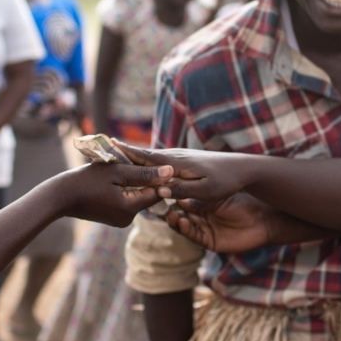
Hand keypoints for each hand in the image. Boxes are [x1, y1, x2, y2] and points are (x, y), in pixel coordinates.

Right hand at [53, 161, 175, 226]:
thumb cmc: (86, 180)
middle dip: (144, 178)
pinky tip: (114, 179)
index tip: (153, 162)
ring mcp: (120, 220)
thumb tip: (170, 171)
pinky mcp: (113, 218)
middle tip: (134, 162)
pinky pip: (126, 201)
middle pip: (147, 195)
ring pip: (137, 197)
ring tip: (122, 168)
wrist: (60, 196)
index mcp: (130, 208)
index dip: (158, 176)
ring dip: (133, 183)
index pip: (157, 192)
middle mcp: (128, 219)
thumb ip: (144, 173)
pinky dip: (124, 189)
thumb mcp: (117, 172)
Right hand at [116, 142, 253, 202]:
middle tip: (97, 152)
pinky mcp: (181, 162)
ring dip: (132, 158)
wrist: (243, 168)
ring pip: (149, 159)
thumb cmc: (226, 181)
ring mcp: (177, 158)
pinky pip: (158, 162)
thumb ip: (182, 190)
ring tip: (110, 156)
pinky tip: (138, 166)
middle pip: (142, 156)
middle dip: (122, 154)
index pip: (145, 157)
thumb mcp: (205, 191)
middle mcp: (174, 157)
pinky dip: (144, 162)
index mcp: (175, 163)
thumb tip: (159, 190)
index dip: (125, 153)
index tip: (104, 148)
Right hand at [166, 194, 276, 253]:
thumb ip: (195, 197)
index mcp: (201, 200)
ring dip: (173, 219)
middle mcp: (200, 214)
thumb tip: (170, 190)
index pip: (179, 197)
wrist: (264, 220)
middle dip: (166, 208)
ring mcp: (203, 228)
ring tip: (169, 214)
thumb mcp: (216, 197)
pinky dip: (185, 228)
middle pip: (176, 212)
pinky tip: (180, 221)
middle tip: (156, 203)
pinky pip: (192, 235)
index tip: (154, 189)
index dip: (167, 194)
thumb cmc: (243, 203)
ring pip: (182, 225)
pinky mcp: (208, 240)